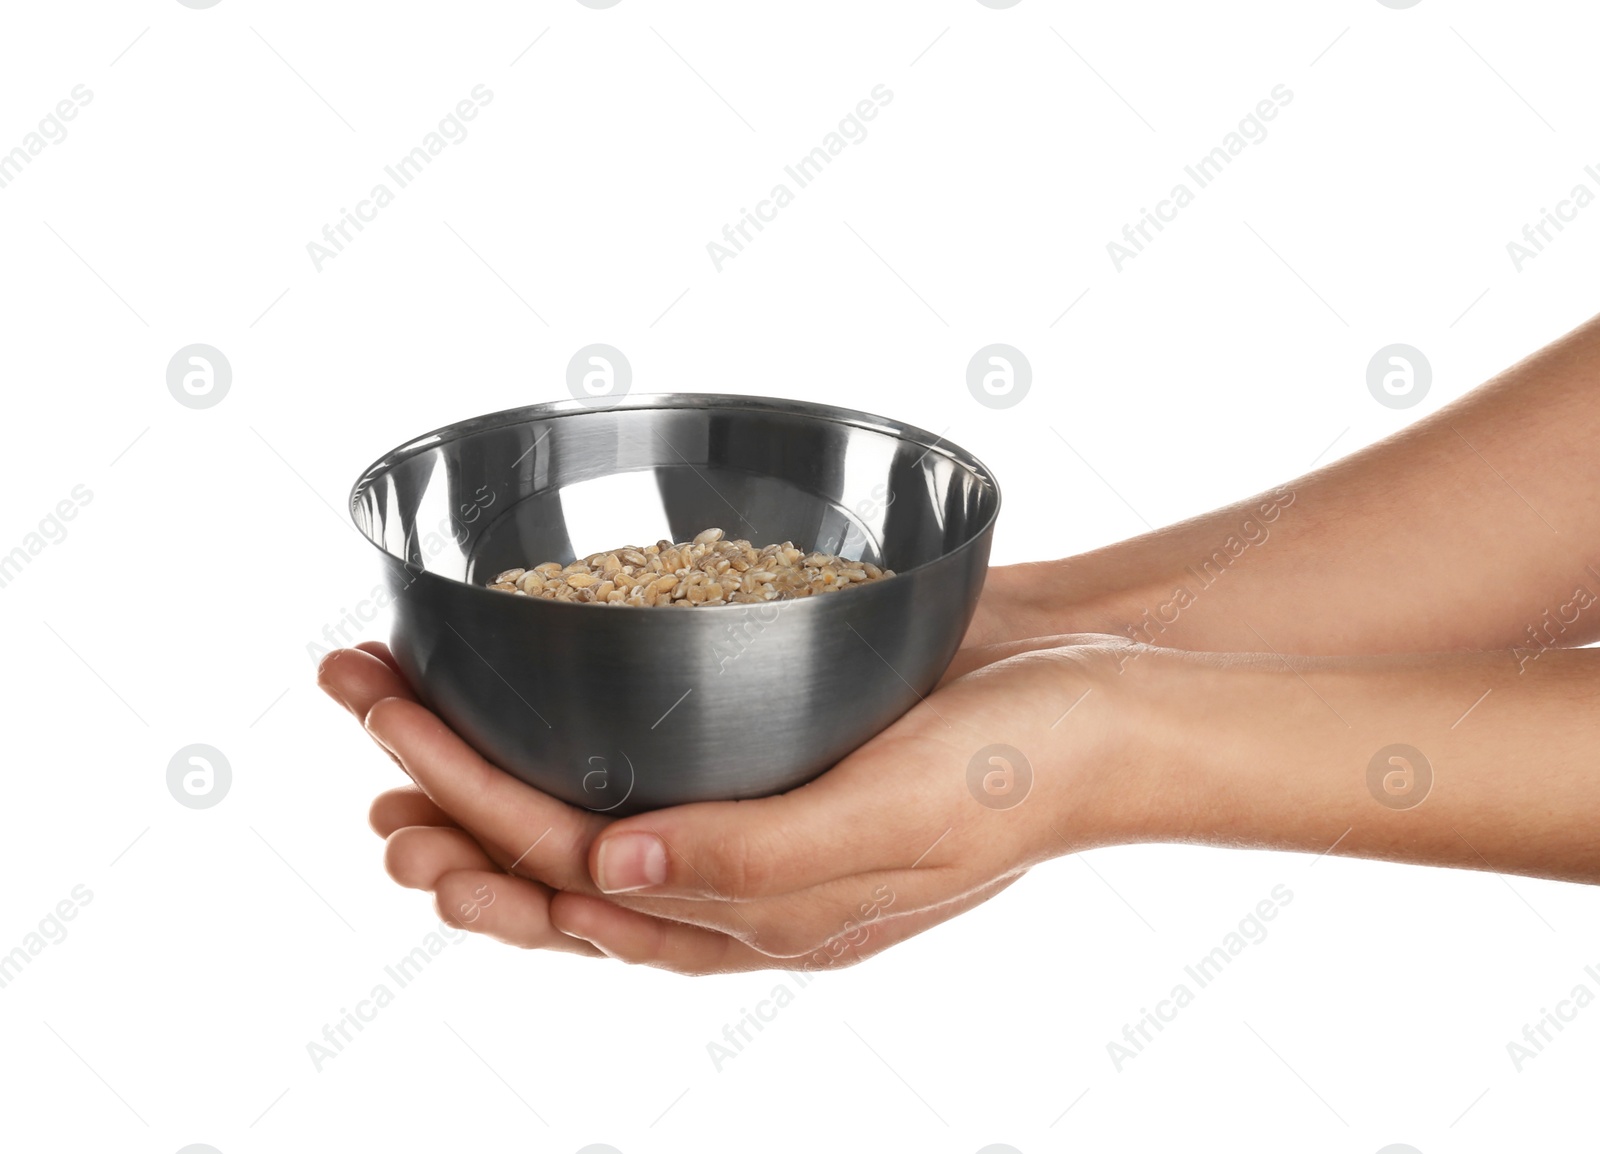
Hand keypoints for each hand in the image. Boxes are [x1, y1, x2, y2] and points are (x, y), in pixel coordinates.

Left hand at [320, 631, 1141, 973]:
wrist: (1107, 700)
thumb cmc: (1022, 762)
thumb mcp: (896, 818)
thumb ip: (750, 858)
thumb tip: (602, 877)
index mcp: (764, 918)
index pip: (576, 878)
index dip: (469, 817)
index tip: (384, 751)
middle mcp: (743, 880)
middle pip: (558, 863)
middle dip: (444, 804)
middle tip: (358, 731)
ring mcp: (756, 815)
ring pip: (590, 822)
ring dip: (488, 782)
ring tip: (398, 738)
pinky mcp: (777, 753)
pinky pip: (648, 773)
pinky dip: (573, 750)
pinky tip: (533, 720)